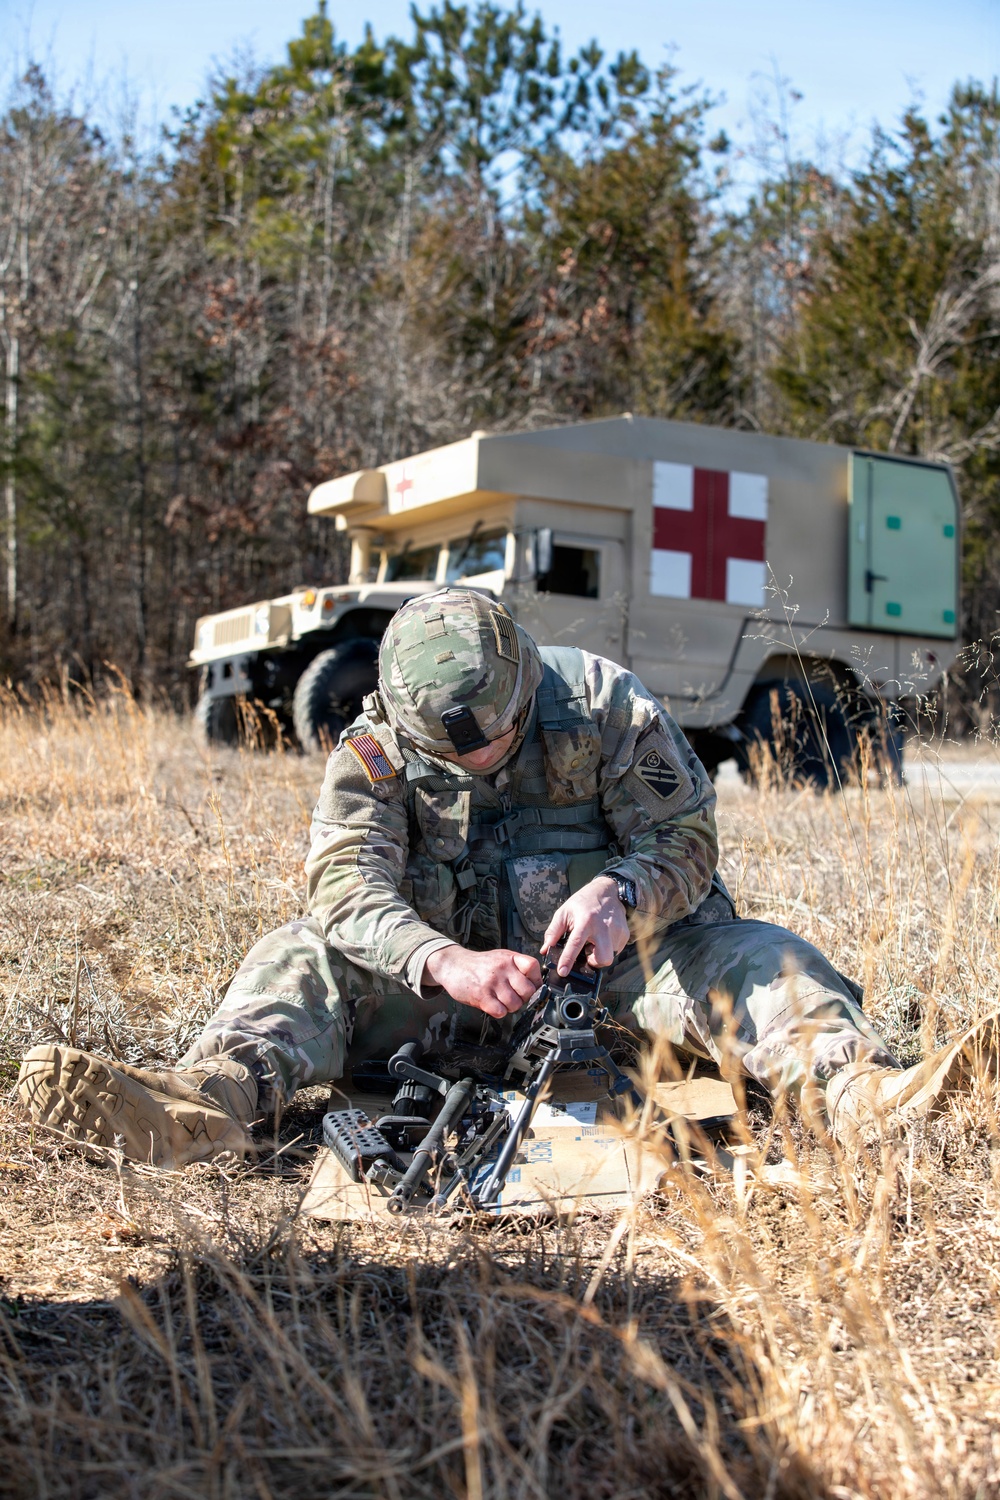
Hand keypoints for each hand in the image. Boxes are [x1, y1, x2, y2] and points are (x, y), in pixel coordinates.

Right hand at [423, 945, 541, 1019]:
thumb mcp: (500, 958)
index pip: (533, 967)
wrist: (452, 965)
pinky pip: (500, 1011)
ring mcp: (492, 982)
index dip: (536, 980)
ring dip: (510, 1007)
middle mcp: (502, 969)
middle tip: (515, 997)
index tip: (532, 986)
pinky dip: (499, 1012)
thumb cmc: (478, 965)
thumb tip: (536, 984)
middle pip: (528, 990)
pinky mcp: (481, 995)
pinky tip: (493, 1005)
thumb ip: (517, 968)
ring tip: (501, 1001)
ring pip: (515, 1004)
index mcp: (509, 958)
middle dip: (524, 998)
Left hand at [541, 875, 630, 975]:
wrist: (607, 890)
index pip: (575, 944)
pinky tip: (603, 937)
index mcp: (585, 921)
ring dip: (600, 953)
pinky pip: (616, 950)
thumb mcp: (564, 912)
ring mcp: (616, 930)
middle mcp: (602, 926)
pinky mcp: (624, 933)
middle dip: (595, 962)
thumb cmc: (583, 902)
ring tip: (594, 940)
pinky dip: (608, 947)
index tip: (563, 972)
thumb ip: (553, 932)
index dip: (568, 960)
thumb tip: (545, 949)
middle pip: (603, 958)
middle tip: (587, 954)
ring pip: (610, 955)